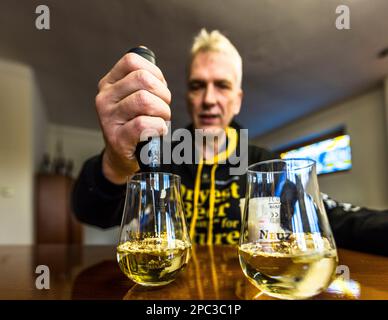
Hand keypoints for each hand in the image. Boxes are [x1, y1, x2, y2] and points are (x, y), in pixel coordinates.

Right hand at [95, 52, 170, 183]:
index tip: (159, 87)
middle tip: (164, 107)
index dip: (154, 72)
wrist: (122, 157)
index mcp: (109, 84)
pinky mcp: (117, 138)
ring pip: (145, 100)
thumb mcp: (133, 98)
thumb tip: (157, 75)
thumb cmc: (134, 124)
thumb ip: (143, 82)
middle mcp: (104, 98)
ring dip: (163, 111)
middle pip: (143, 79)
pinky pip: (143, 124)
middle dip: (163, 93)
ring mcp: (108, 118)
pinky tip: (158, 130)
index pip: (132, 61)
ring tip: (161, 119)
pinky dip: (159, 127)